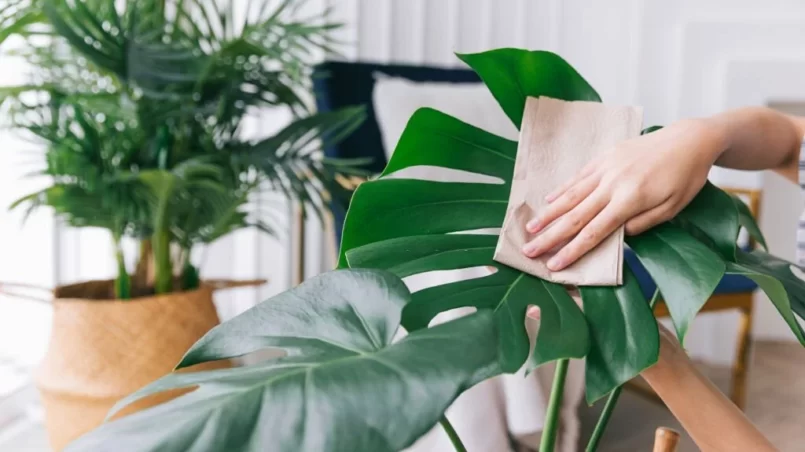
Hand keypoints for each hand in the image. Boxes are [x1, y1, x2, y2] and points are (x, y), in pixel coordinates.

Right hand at [521, 118, 723, 270]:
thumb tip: (616, 236)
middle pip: (575, 216)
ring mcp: (606, 168)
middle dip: (550, 236)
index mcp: (630, 200)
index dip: (572, 251)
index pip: (594, 232)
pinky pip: (578, 177)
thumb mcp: (672, 208)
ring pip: (571, 195)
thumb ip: (642, 224)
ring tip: (529, 228)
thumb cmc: (685, 178)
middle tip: (528, 251)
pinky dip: (561, 189)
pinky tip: (547, 200)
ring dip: (548, 214)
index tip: (554, 265)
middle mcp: (613, 184)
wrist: (689, 139)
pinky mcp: (605, 157)